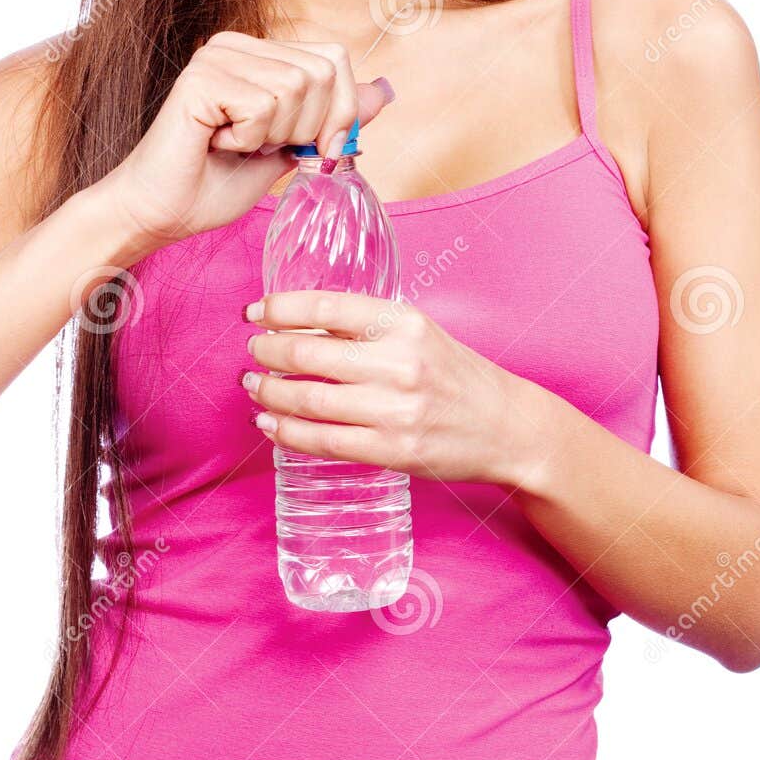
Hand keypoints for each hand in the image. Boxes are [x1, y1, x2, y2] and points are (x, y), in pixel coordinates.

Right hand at [96, 28, 395, 250]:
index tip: (316, 150)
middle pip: (321, 71)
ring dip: (274, 135)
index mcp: (258, 54)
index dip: (339, 111)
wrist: (161, 213)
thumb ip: (335, 117)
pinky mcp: (201, 78)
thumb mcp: (293, 148)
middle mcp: (237, 45)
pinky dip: (249, 138)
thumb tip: (385, 90)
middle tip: (262, 147)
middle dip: (308, 127)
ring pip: (295, 88)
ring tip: (235, 144)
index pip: (334, 58)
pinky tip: (216, 142)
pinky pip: (263, 104)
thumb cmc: (215, 185)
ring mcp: (216, 56)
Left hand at [241, 289, 533, 489]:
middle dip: (266, 352)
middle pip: (306, 355)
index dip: (278, 309)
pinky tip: (270, 422)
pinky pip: (323, 442)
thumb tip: (295, 322)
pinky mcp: (392, 451)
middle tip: (252, 350)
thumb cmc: (455, 373)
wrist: (507, 426)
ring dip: (268, 392)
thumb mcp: (419, 332)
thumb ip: (366, 325)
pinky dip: (287, 432)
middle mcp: (400, 364)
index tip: (254, 313)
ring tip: (253, 385)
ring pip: (307, 401)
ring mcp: (396, 411)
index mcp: (404, 323)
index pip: (324, 308)